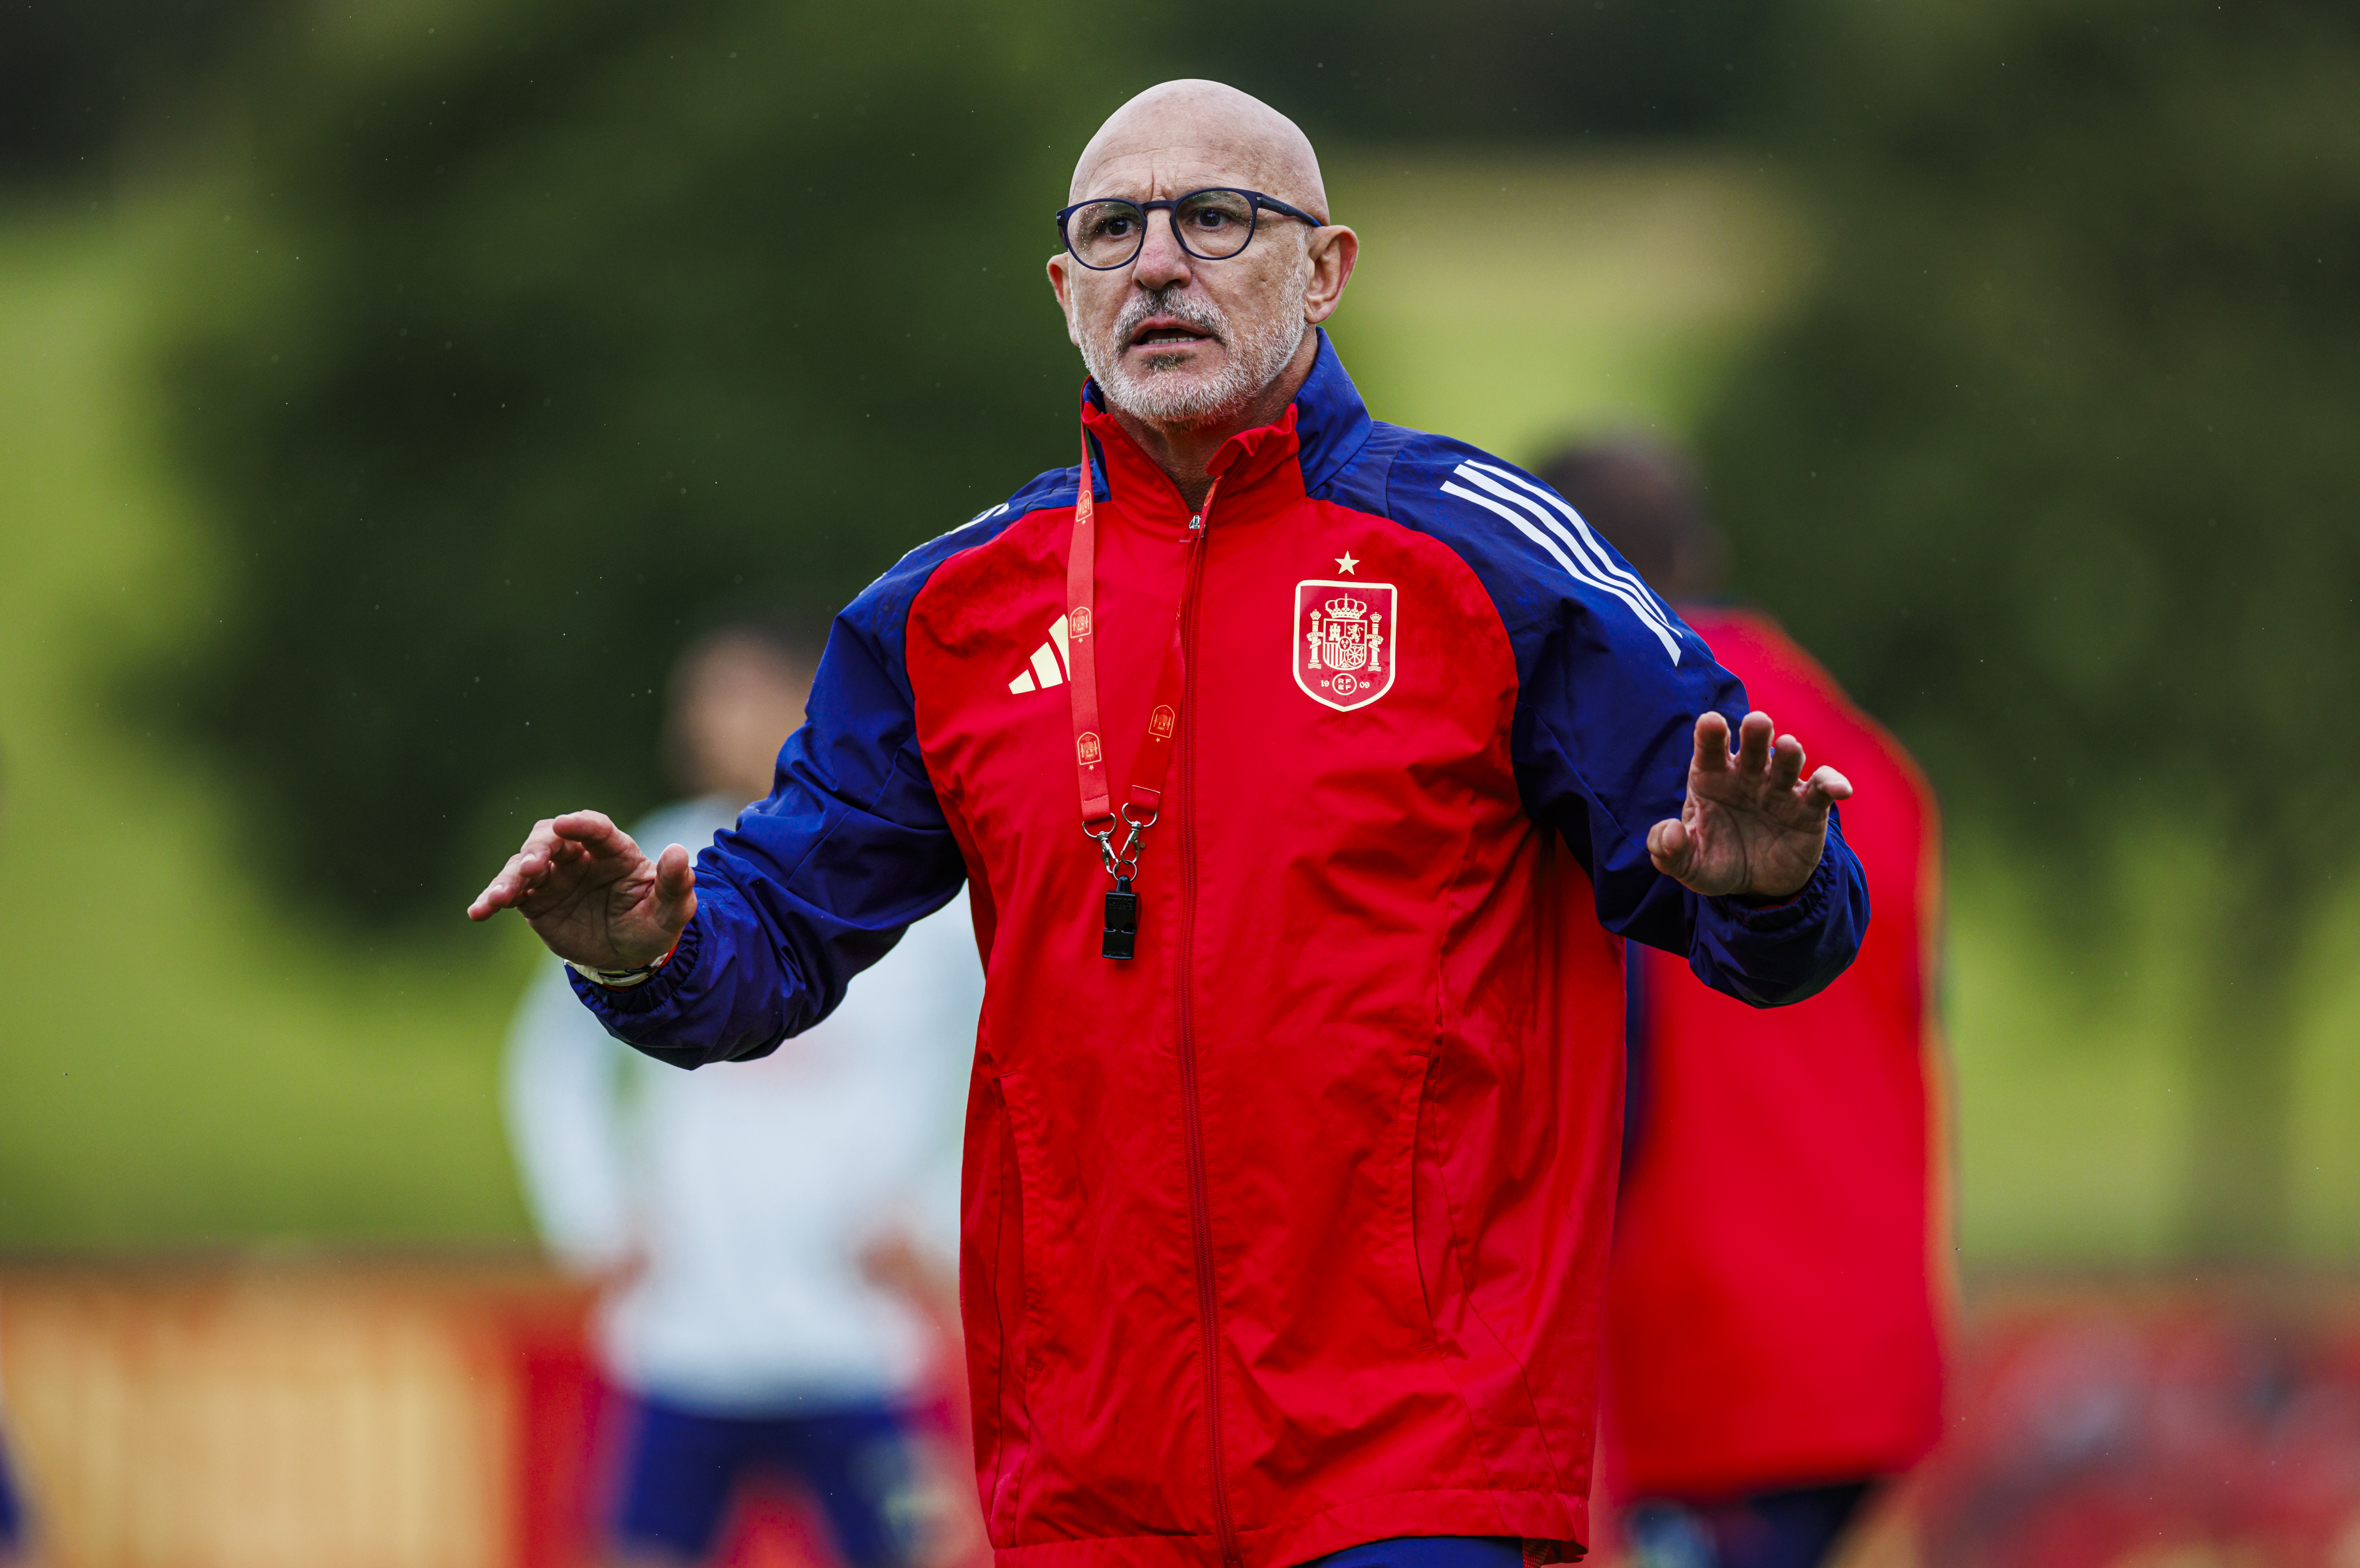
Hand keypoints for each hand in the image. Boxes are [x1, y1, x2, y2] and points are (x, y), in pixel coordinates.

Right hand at [465, 809, 695, 967]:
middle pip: (551, 839)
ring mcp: (554, 876)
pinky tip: (479, 911)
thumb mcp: (671, 911)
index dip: (582, 825)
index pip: (596, 828)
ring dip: (509, 877)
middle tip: (531, 867)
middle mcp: (580, 856)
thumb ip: (675, 884)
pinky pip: (509, 894)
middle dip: (539, 849)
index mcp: (615, 851)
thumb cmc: (651, 924)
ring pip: (523, 864)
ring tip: (499, 897)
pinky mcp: (534, 899)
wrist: (627, 955)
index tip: (566, 825)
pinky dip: (492, 898)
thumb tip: (680, 853)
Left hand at [1647, 711, 1852, 900]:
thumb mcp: (1688, 864)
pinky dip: (1833, 784)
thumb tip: (1668, 832)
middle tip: (1757, 722)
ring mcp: (1779, 787)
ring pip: (1787, 761)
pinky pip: (1822, 789)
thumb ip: (1668, 850)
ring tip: (1789, 748)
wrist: (1757, 886)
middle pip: (1753, 745)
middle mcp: (1747, 774)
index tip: (1711, 722)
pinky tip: (1841, 790)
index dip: (1710, 733)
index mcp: (1712, 777)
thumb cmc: (1717, 861)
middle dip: (1756, 731)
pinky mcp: (1808, 807)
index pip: (1709, 747)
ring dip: (1790, 753)